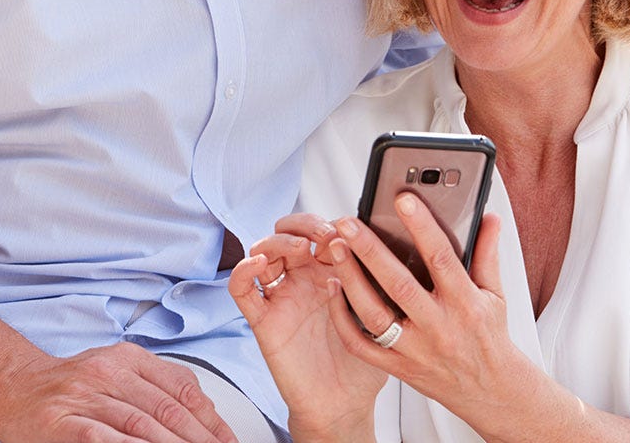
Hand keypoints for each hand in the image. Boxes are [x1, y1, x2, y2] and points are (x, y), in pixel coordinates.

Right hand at [0, 343, 236, 442]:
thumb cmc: (70, 385)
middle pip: (167, 409)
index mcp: (128, 357)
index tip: (228, 442)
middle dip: (199, 438)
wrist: (12, 387)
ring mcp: (84, 395)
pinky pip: (102, 437)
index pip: (182, 388)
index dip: (211, 419)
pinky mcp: (62, 421)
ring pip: (140, 423)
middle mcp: (108, 371)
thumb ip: (158, 387)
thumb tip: (207, 415)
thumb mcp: (116, 371)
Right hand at [230, 214, 384, 441]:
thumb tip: (388, 246)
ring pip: (263, 252)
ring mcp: (281, 298)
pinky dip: (243, 271)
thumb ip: (378, 284)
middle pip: (288, 233)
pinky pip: (241, 291)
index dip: (331, 223)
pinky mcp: (263, 320)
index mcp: (330, 274)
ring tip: (299, 249)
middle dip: (304, 224)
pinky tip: (258, 264)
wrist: (344, 406)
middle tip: (325, 234)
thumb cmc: (362, 363)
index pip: (320, 232)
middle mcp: (303, 281)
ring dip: (278, 241)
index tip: (350, 228)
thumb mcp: (379, 316)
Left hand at [321, 199, 555, 441]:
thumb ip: (487, 254)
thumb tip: (489, 218)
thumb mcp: (495, 295)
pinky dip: (343, 319)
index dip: (422, 227)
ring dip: (351, 280)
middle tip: (348, 223)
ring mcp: (415, 350)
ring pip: (374, 315)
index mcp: (465, 304)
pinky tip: (334, 290)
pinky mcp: (397, 368)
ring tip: (335, 249)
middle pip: (399, 285)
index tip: (403, 200)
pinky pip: (362, 345)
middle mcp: (438, 327)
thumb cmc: (490, 338)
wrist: (491, 393)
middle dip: (370, 251)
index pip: (441, 259)